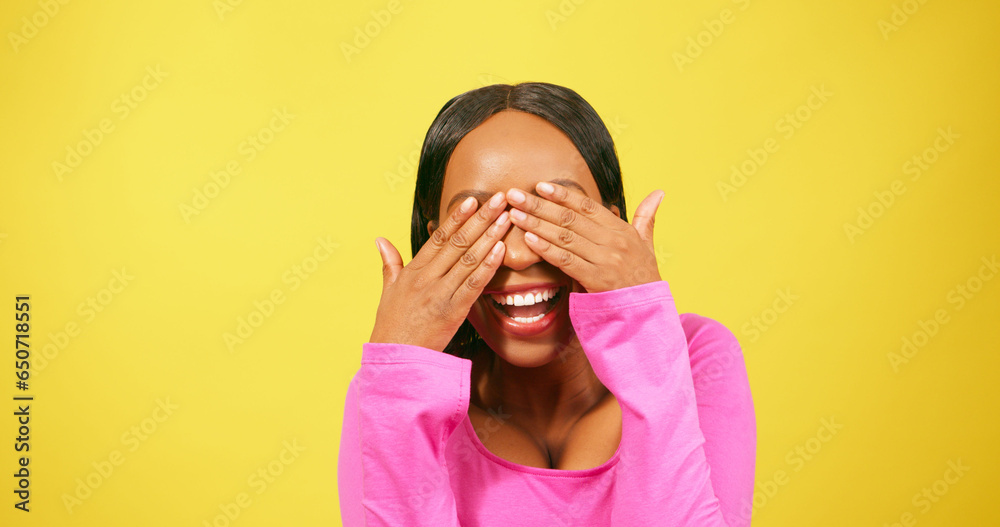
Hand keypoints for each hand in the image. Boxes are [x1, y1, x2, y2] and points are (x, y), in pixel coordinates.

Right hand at [370, 192, 511, 351]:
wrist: (394, 357)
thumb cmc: (392, 324)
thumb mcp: (387, 290)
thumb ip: (389, 263)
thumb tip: (381, 239)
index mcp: (413, 270)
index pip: (438, 237)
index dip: (456, 217)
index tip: (472, 200)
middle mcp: (427, 278)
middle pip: (458, 242)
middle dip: (481, 218)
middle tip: (499, 199)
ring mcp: (440, 293)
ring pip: (469, 259)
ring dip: (490, 237)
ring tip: (507, 218)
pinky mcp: (453, 311)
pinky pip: (474, 285)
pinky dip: (488, 266)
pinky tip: (501, 250)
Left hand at [505, 181, 663, 293]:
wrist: (649, 311)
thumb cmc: (645, 276)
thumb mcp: (647, 243)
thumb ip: (647, 217)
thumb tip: (658, 192)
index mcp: (621, 229)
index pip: (587, 206)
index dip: (562, 195)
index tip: (540, 186)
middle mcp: (613, 241)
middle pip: (569, 219)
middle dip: (538, 205)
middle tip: (514, 195)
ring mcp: (605, 260)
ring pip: (564, 237)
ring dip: (536, 224)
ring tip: (514, 214)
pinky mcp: (596, 280)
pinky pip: (567, 261)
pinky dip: (547, 249)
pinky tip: (529, 239)